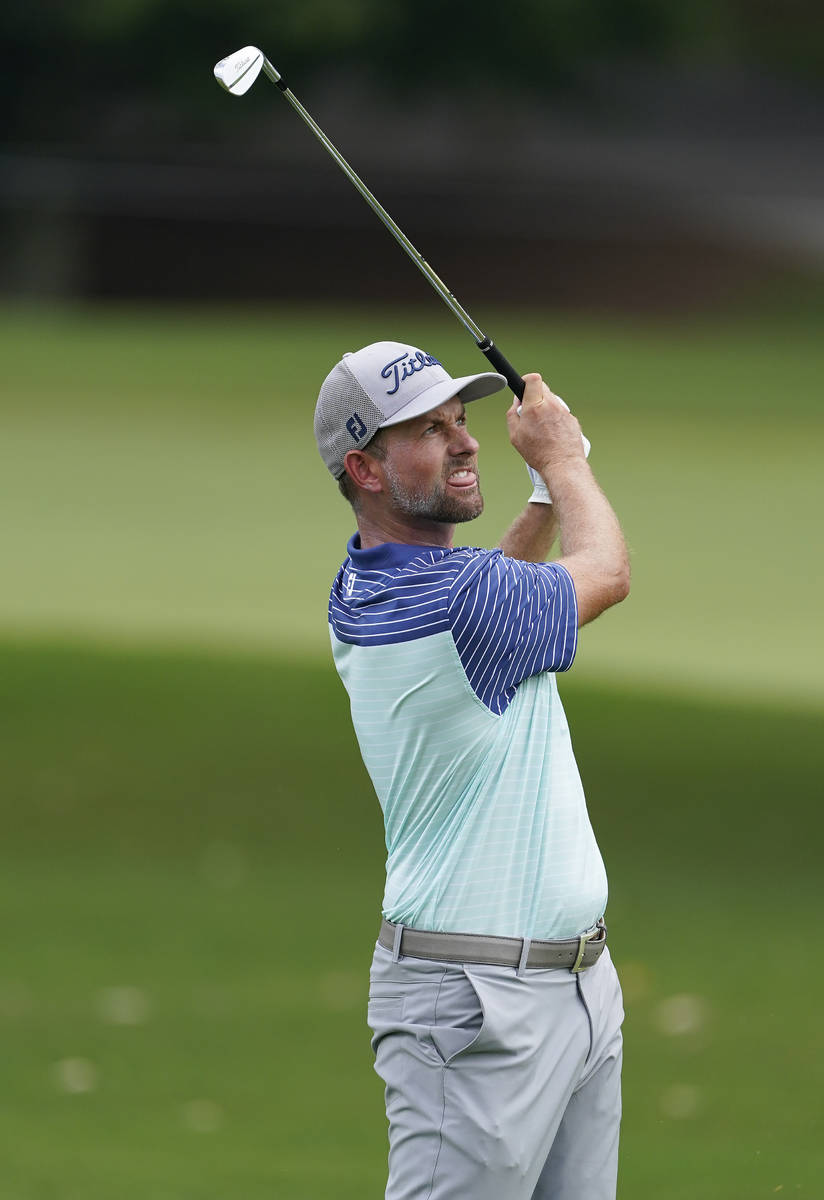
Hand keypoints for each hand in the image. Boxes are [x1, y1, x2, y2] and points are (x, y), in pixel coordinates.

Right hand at [508, 376, 590, 502]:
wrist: (562, 465)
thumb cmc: (539, 453)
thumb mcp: (515, 435)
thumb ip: (513, 414)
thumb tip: (516, 402)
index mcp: (535, 407)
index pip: (533, 379)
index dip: (526, 380)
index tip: (523, 386)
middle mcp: (551, 405)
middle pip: (543, 388)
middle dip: (534, 395)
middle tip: (529, 410)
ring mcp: (564, 411)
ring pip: (552, 400)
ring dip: (545, 407)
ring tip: (541, 426)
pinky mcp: (572, 419)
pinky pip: (560, 412)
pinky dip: (555, 419)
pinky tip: (552, 433)